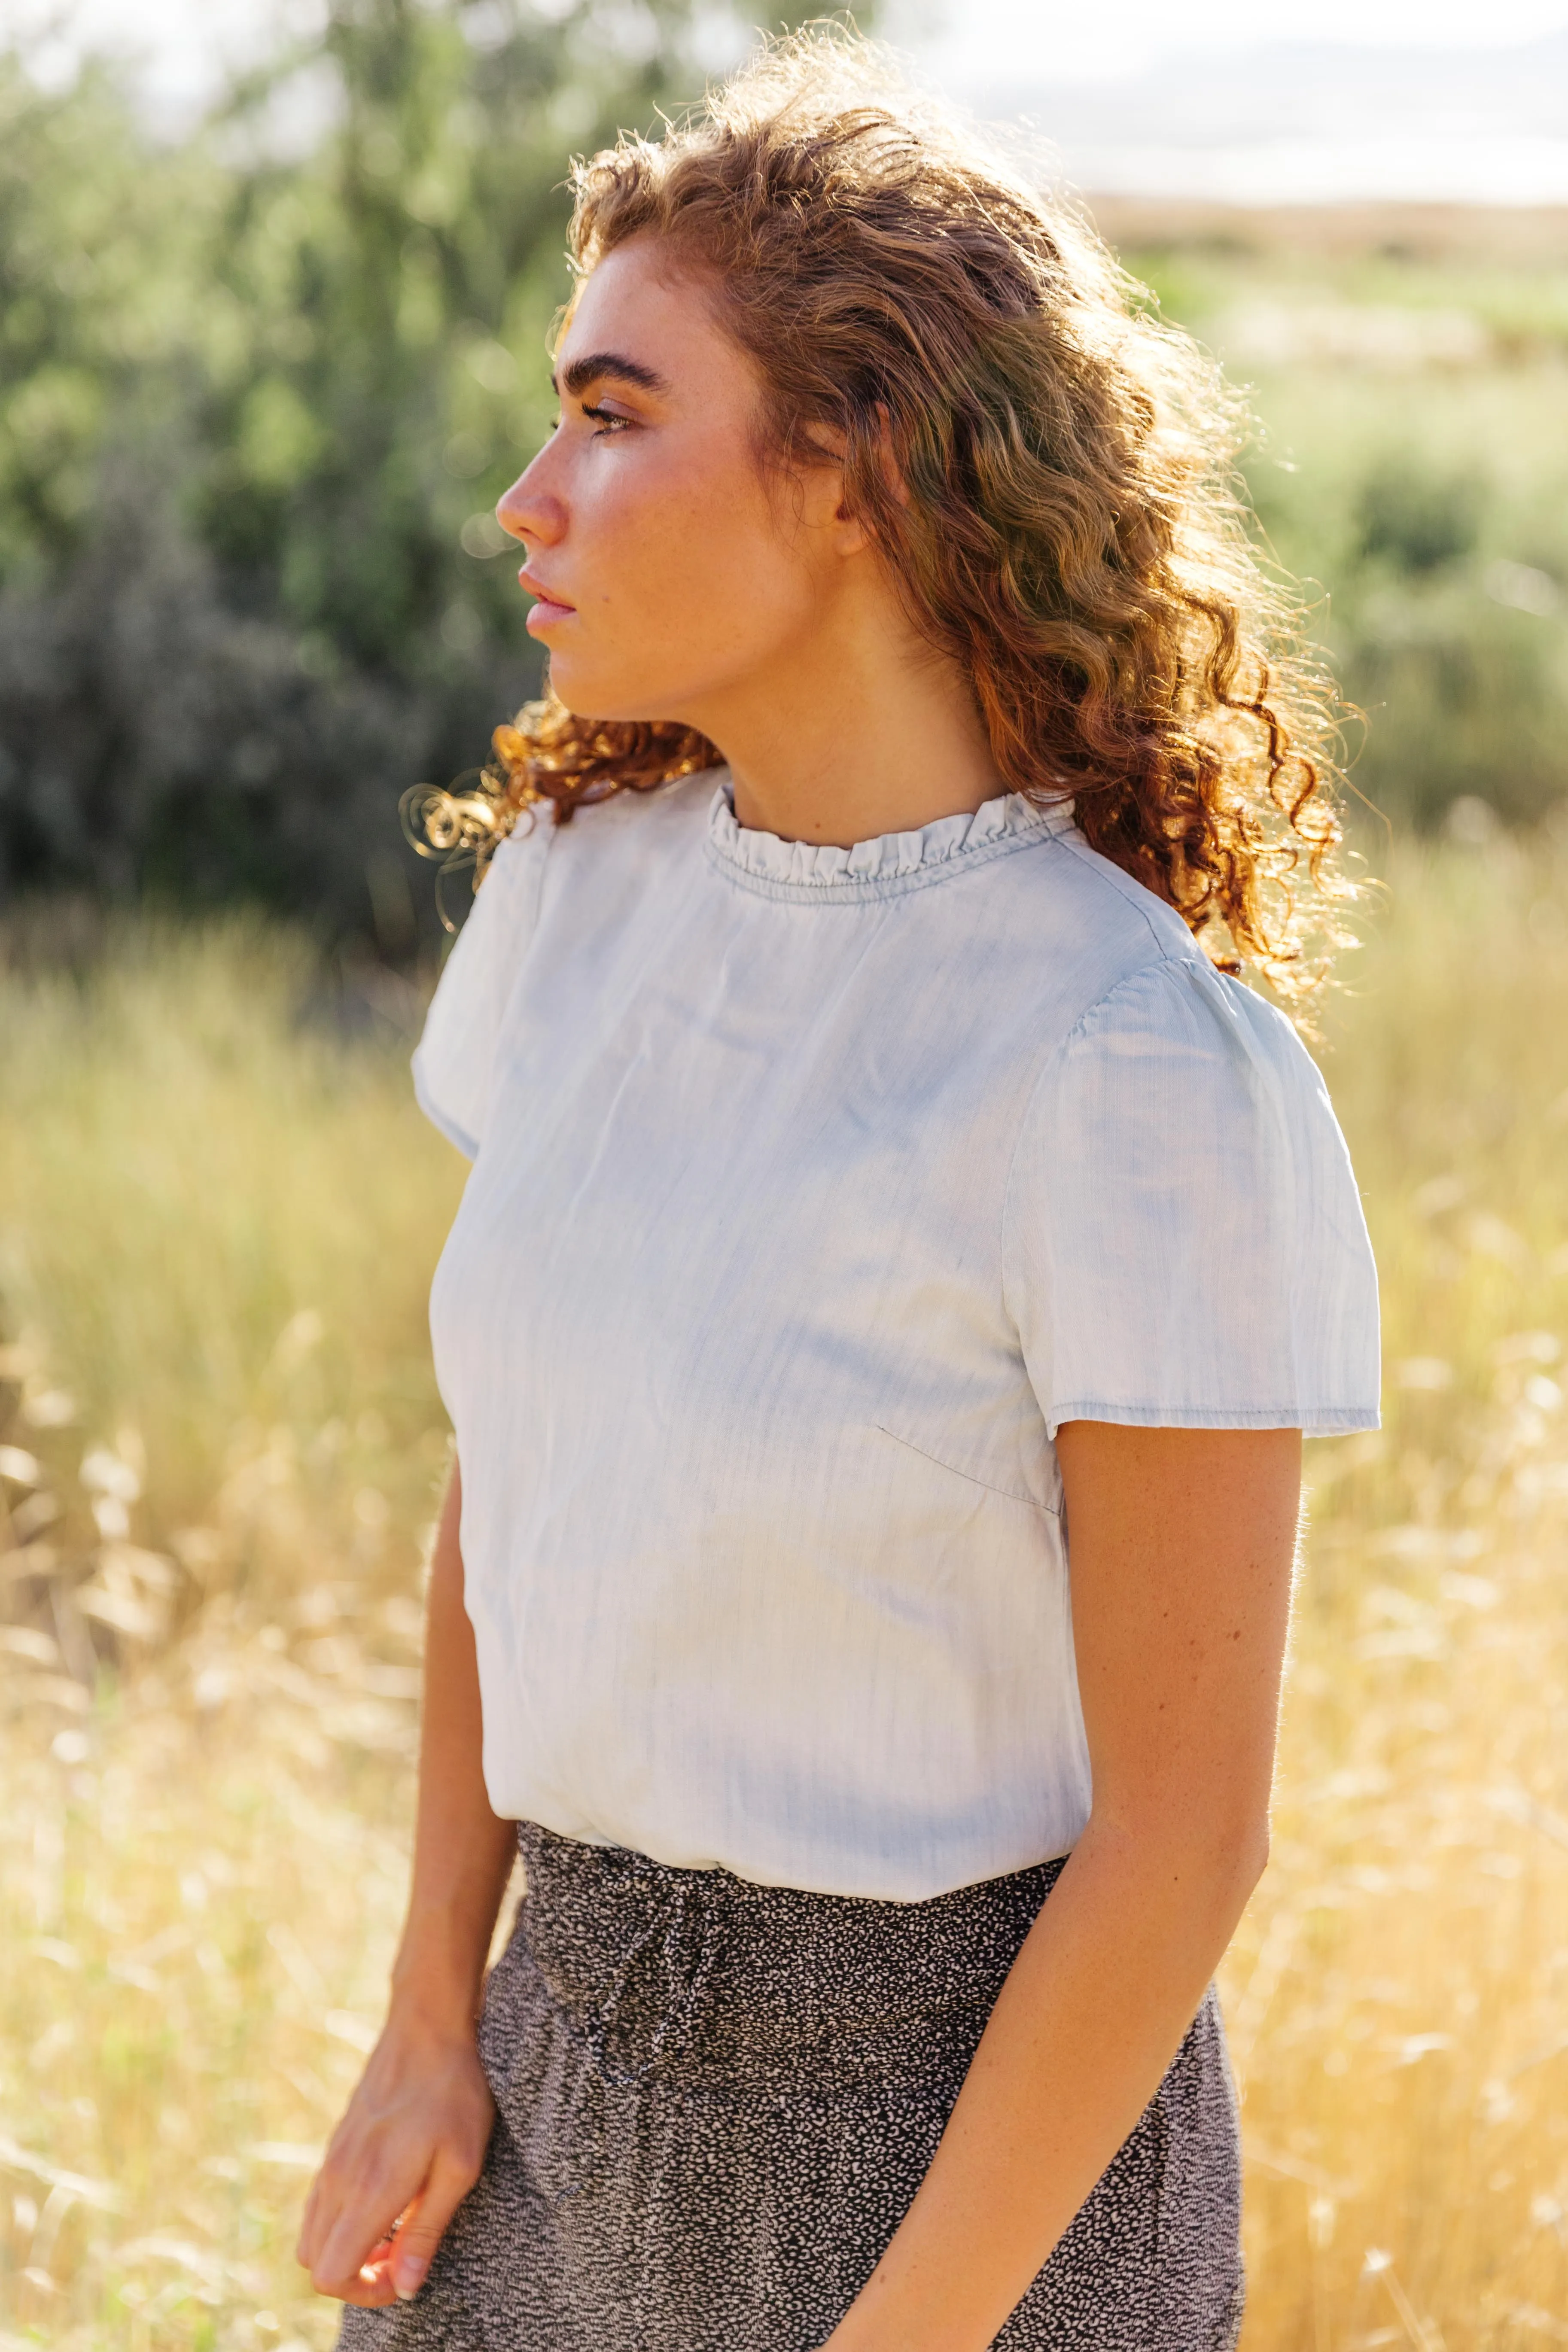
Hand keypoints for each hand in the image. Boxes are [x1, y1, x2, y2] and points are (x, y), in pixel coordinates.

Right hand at [297, 2004, 494, 2305]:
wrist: (427, 2026)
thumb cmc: (454, 2094)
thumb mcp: (460, 2166)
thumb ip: (428, 2230)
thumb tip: (406, 2286)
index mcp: (368, 2189)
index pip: (331, 2276)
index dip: (366, 2292)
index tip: (405, 2274)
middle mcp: (338, 2178)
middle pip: (314, 2264)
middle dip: (356, 2277)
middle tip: (403, 2256)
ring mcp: (331, 2160)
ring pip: (312, 2236)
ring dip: (347, 2249)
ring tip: (396, 2230)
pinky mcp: (335, 2145)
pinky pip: (319, 2205)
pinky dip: (341, 2222)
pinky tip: (385, 2200)